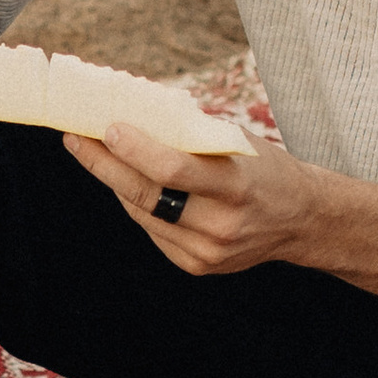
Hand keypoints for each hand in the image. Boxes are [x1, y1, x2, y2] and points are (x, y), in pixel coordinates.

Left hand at [65, 123, 377, 317]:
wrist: (301, 220)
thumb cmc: (265, 168)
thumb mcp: (237, 143)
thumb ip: (190, 134)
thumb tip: (134, 111)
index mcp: (236, 188)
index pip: (172, 171)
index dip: (134, 150)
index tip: (106, 127)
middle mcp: (220, 226)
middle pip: (146, 197)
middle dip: (105, 165)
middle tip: (76, 138)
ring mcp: (206, 252)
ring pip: (143, 214)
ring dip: (114, 183)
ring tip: (92, 153)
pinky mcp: (196, 266)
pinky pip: (153, 231)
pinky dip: (137, 205)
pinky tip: (124, 183)